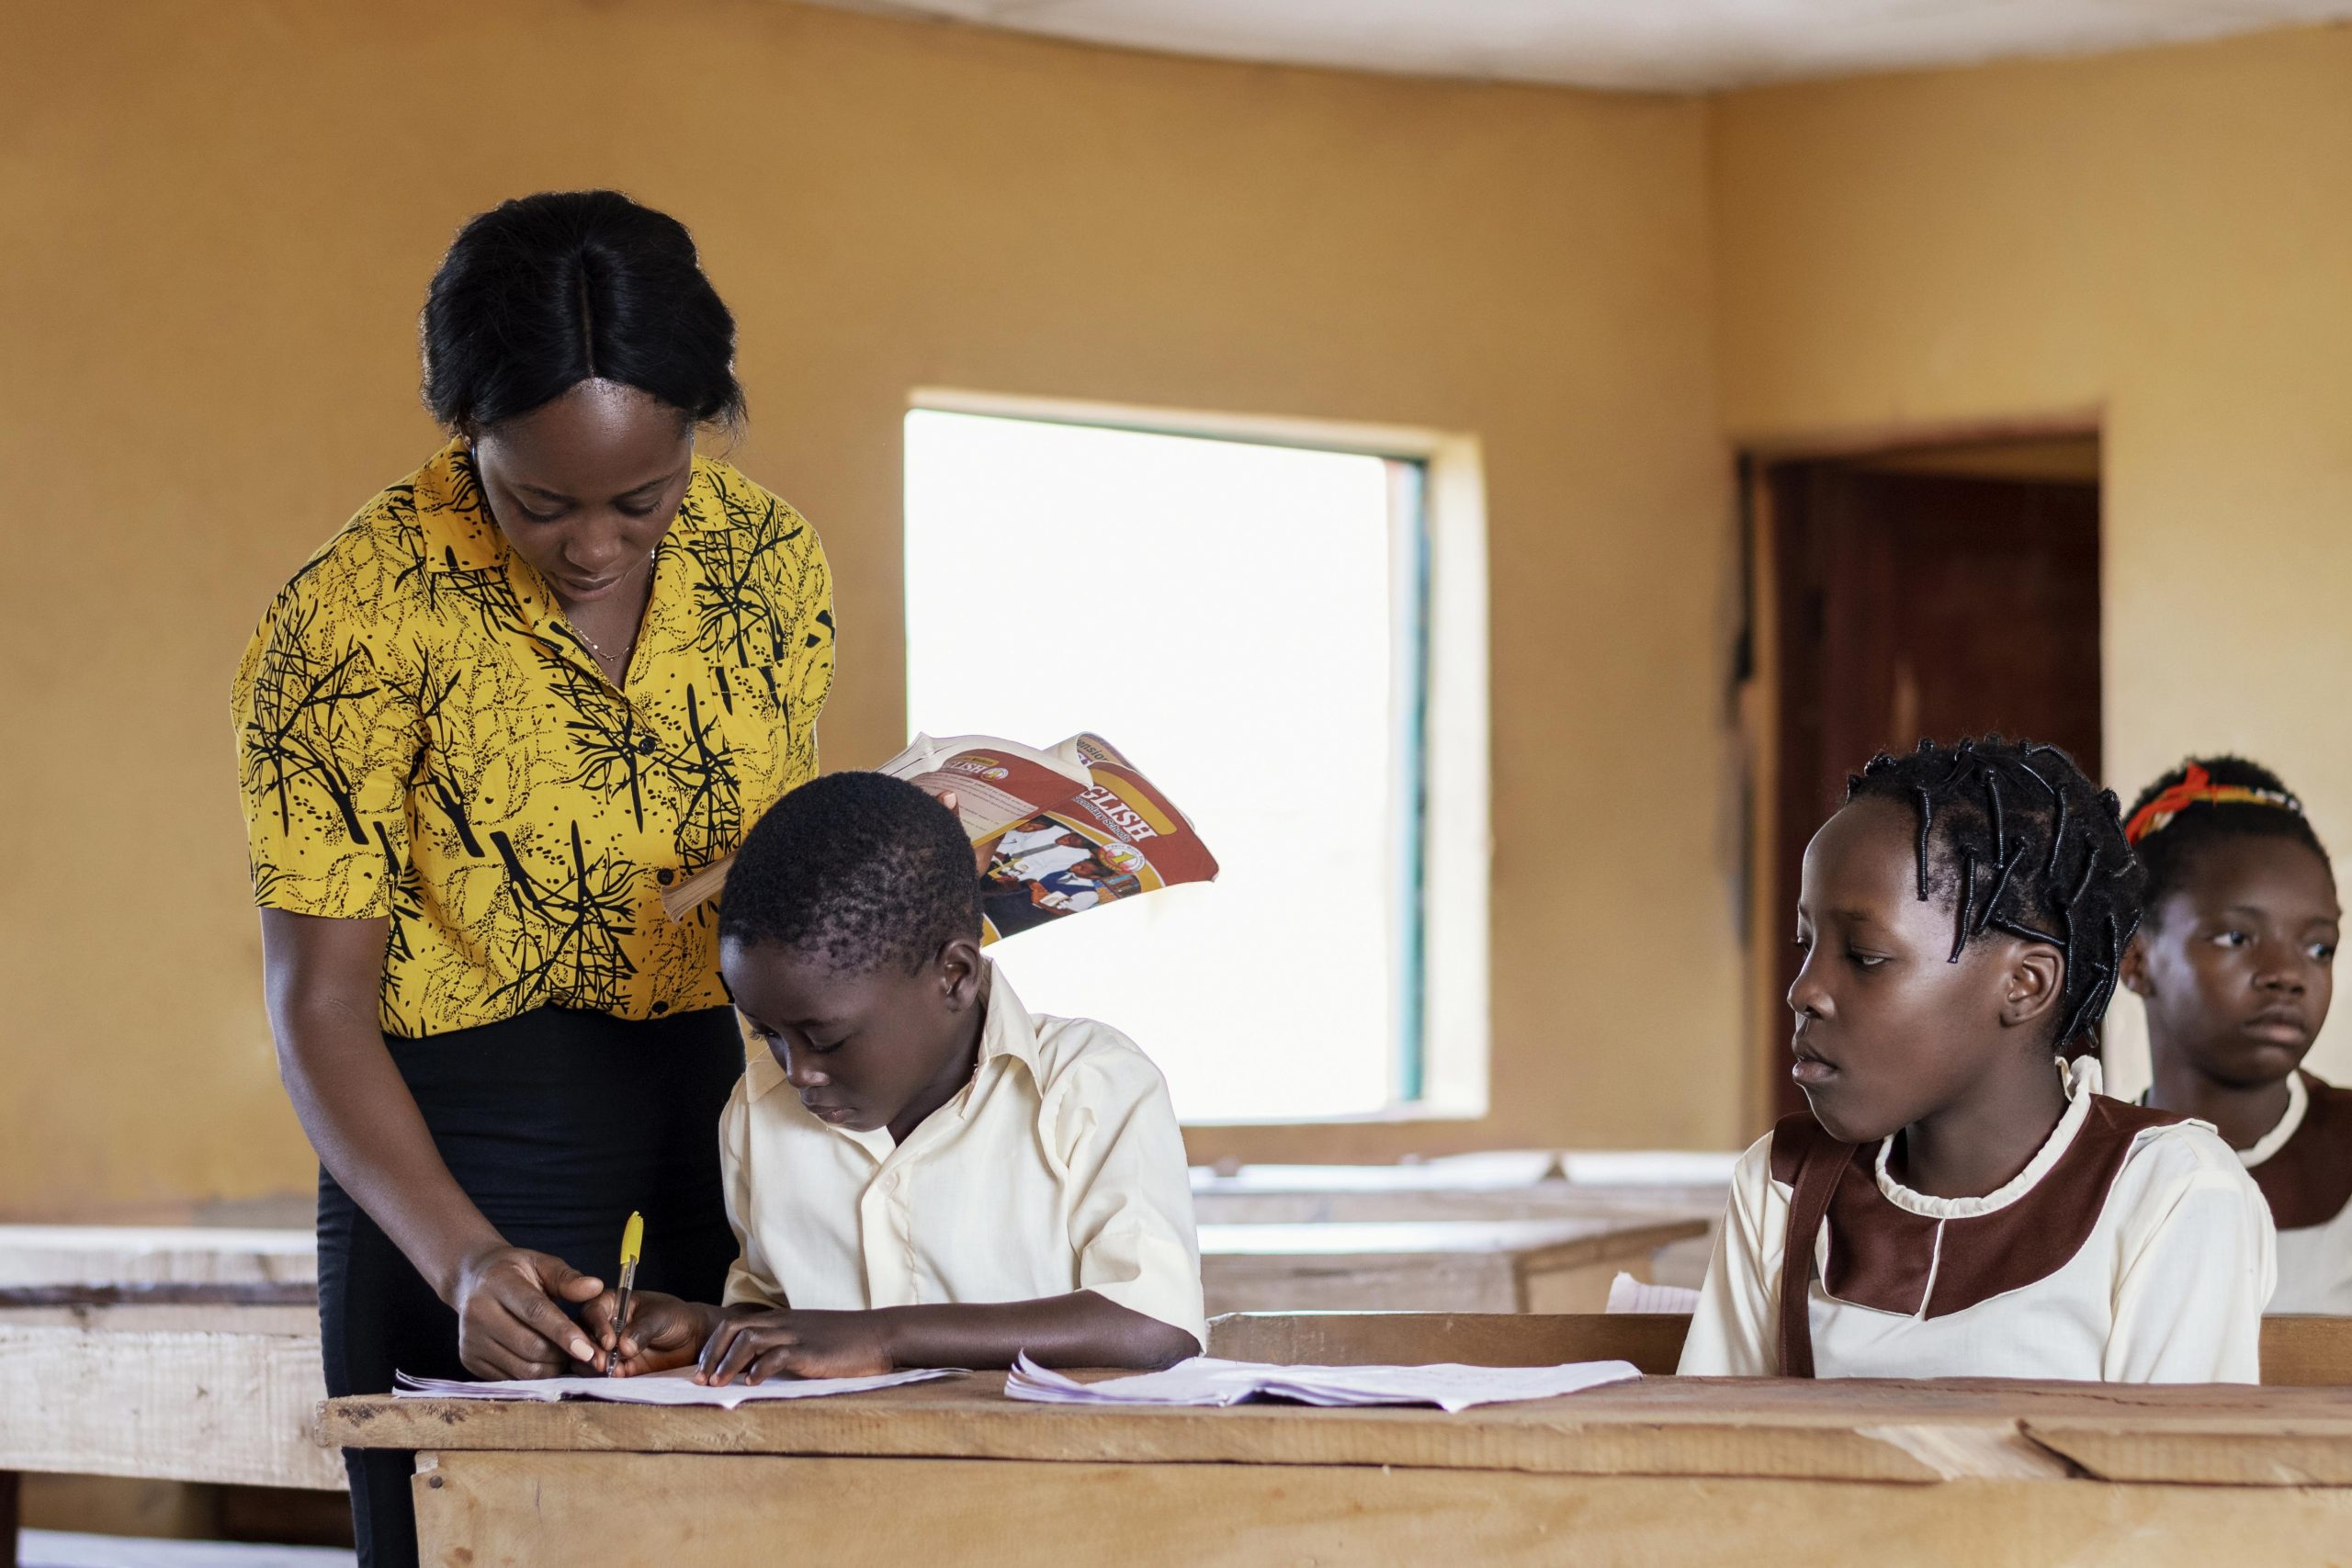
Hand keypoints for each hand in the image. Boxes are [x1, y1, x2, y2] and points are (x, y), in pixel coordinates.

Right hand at [450, 1246, 603, 1378]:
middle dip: (562, 1354)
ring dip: (551, 1367)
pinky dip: (534, 1376)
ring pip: (522, 1369)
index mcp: (498, 1283)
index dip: (563, 1332)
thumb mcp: (540, 1263)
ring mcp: (471, 1340)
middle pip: (530, 1346)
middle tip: (581, 1350)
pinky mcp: (470, 1360)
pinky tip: (543, 1361)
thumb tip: (595, 1287)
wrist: (471, 1280)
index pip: (534, 1312)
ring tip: (563, 1354)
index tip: (588, 1349)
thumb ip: (567, 1278)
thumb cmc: (514, 1271)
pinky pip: (511, 1378)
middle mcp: (479, 1313)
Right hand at [583, 1288, 710, 1376]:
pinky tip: (617, 1376)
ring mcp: (605, 1347)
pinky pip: (599, 1374)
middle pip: (582, 1336)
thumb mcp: (660, 1317)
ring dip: (592, 1365)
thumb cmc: (675, 1317)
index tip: (610, 1342)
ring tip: (608, 1370)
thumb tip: (624, 1347)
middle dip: (589, 1350)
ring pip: (585, 1356)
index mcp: (611, 1302)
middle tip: (602, 1362)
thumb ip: (642, 1330)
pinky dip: (603, 1376)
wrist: (690, 1340)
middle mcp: (603, 1324)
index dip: (598, 1326)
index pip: (593, 1311)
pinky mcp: (613, 1367)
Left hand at [697, 1307, 894, 1385]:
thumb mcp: (810, 1339)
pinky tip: (750, 1385)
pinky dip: (759, 1369)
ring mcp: (797, 1335)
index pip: (733, 1324)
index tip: (702, 1371)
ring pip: (748, 1339)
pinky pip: (776, 1355)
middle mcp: (784, 1323)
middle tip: (700, 1381)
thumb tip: (757, 1369)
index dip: (713, 1347)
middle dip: (711, 1354)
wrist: (881, 1335)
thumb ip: (785, 1347)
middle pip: (733, 1328)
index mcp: (782, 1320)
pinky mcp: (810, 1351)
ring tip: (717, 1385)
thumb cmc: (847, 1342)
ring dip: (727, 1363)